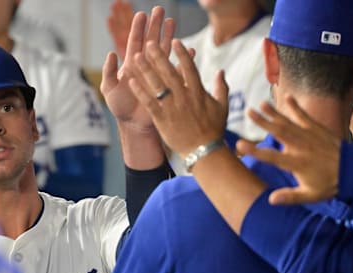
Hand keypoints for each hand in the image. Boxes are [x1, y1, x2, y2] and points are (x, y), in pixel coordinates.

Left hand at [103, 6, 175, 133]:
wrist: (134, 125)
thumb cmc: (120, 107)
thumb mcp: (109, 89)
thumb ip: (108, 72)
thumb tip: (111, 54)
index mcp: (131, 65)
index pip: (135, 42)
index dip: (138, 29)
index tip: (142, 14)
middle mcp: (145, 66)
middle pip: (151, 42)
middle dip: (155, 26)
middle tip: (160, 9)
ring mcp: (157, 74)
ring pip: (164, 51)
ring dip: (168, 37)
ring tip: (172, 21)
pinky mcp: (167, 84)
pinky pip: (177, 70)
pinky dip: (183, 60)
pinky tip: (189, 50)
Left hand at [127, 38, 228, 155]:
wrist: (204, 152)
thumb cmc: (214, 129)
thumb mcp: (222, 106)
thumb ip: (221, 87)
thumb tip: (221, 71)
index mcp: (198, 92)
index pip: (189, 68)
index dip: (182, 54)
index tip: (175, 41)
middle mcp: (184, 97)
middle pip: (170, 73)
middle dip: (159, 57)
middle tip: (149, 43)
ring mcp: (172, 108)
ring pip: (157, 85)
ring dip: (145, 70)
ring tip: (135, 57)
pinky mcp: (162, 119)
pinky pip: (149, 102)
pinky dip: (140, 91)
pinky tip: (131, 81)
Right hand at [240, 97, 339, 204]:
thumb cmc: (330, 184)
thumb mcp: (310, 195)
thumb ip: (289, 197)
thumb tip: (270, 200)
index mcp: (296, 163)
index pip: (271, 157)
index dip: (254, 151)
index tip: (239, 145)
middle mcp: (301, 147)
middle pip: (278, 132)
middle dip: (263, 122)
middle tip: (249, 112)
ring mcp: (309, 136)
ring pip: (289, 122)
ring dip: (274, 112)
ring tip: (260, 103)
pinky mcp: (317, 129)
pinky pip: (304, 116)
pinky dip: (295, 107)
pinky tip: (287, 97)